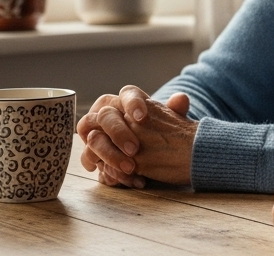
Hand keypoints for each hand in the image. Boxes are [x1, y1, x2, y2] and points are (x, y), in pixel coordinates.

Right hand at [79, 86, 194, 186]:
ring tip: (131, 169)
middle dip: (118, 132)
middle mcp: (106, 115)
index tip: (142, 118)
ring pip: (92, 140)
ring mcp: (95, 135)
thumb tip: (181, 98)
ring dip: (110, 155)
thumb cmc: (156, 134)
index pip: (127, 93)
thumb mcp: (168, 123)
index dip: (132, 103)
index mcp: (126, 101)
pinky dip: (109, 172)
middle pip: (103, 116)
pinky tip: (126, 179)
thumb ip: (175, 110)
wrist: (147, 155)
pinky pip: (92, 162)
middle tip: (134, 150)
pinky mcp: (92, 156)